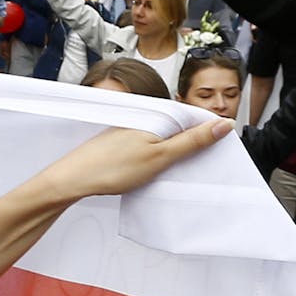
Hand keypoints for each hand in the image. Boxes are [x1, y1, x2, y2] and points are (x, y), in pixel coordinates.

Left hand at [38, 120, 234, 201]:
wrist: (73, 179)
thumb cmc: (112, 168)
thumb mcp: (160, 156)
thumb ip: (191, 141)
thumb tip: (222, 124)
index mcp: (157, 117)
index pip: (194, 118)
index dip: (211, 132)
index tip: (222, 151)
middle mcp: (145, 119)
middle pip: (180, 129)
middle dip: (194, 144)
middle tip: (204, 166)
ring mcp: (133, 131)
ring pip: (165, 140)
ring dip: (176, 153)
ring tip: (181, 170)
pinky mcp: (124, 143)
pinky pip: (150, 147)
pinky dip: (159, 158)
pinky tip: (159, 171)